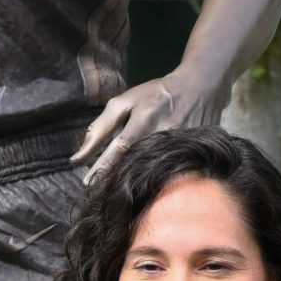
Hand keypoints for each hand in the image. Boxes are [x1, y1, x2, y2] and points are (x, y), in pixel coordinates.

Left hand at [71, 72, 227, 183]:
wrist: (199, 87)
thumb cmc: (156, 94)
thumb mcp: (126, 100)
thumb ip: (103, 124)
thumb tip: (81, 153)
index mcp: (144, 118)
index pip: (120, 147)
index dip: (103, 166)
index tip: (86, 181)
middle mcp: (163, 132)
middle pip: (137, 163)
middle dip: (115, 178)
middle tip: (97, 191)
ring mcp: (181, 143)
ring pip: (154, 169)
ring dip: (133, 181)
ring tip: (115, 193)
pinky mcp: (193, 150)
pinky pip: (171, 170)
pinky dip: (155, 178)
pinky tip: (143, 187)